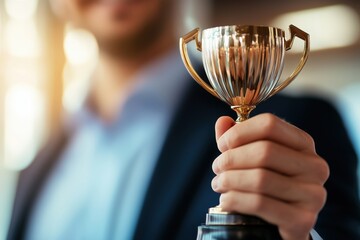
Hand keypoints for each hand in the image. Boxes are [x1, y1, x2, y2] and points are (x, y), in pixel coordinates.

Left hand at [211, 114, 328, 239]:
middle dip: (231, 159)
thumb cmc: (266, 186)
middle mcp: (315, 166)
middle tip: (217, 167)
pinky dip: (235, 200)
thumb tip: (223, 121)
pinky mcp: (303, 219)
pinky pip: (260, 203)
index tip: (222, 145)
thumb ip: (238, 138)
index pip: (269, 124)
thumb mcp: (253, 157)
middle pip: (264, 151)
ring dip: (230, 180)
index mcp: (303, 144)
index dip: (239, 132)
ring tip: (218, 184)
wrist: (282, 224)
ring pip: (260, 178)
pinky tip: (226, 200)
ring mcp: (313, 194)